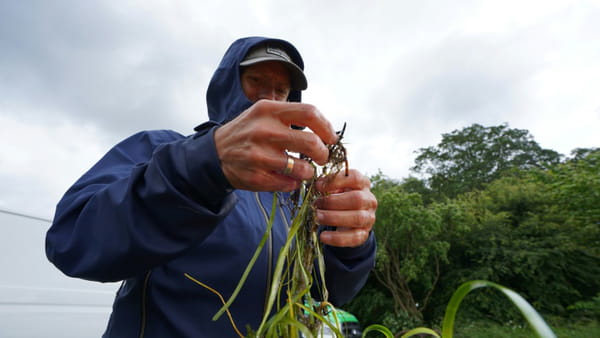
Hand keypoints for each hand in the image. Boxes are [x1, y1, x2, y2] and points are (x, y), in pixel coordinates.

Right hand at [214, 100, 337, 191]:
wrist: (215, 153)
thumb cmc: (249, 131)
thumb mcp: (265, 113)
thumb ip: (292, 115)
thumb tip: (326, 128)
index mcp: (268, 110)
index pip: (309, 113)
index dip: (327, 127)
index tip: (331, 138)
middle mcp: (263, 131)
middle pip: (311, 142)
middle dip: (323, 154)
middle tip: (322, 157)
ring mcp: (259, 156)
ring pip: (303, 169)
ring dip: (309, 171)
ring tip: (304, 169)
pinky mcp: (256, 177)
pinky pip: (289, 184)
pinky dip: (294, 183)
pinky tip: (288, 177)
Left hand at [315, 169, 376, 246]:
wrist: (350, 217)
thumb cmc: (340, 197)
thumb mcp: (336, 187)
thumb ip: (327, 183)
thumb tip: (317, 184)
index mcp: (363, 184)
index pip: (355, 178)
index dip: (336, 181)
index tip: (318, 186)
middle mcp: (369, 200)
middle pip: (357, 199)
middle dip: (333, 202)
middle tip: (316, 204)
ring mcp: (369, 217)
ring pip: (357, 218)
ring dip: (334, 218)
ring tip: (317, 218)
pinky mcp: (364, 234)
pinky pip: (354, 237)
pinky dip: (337, 238)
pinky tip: (323, 237)